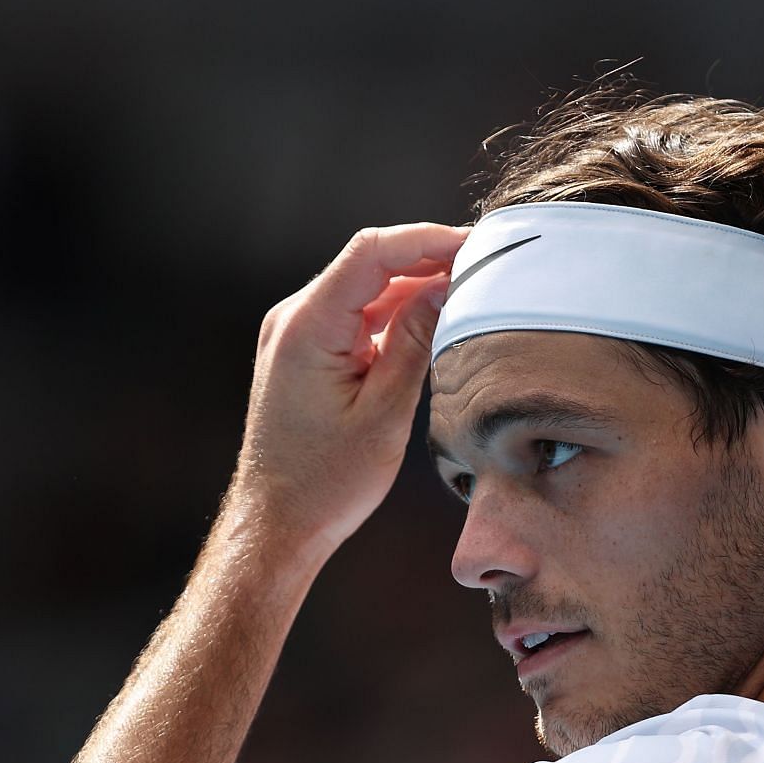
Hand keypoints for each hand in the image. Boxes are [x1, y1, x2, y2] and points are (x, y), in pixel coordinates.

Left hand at [227, 222, 467, 558]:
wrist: (279, 522)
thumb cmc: (326, 482)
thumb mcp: (384, 412)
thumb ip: (414, 341)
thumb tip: (445, 288)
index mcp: (306, 328)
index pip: (370, 253)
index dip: (426, 240)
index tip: (473, 245)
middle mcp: (293, 320)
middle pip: (369, 265)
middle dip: (427, 260)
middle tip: (484, 268)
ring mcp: (295, 334)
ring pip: (365, 290)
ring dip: (415, 289)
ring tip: (469, 294)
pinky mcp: (305, 352)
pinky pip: (356, 317)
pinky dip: (394, 315)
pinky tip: (433, 321)